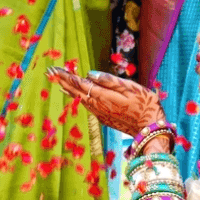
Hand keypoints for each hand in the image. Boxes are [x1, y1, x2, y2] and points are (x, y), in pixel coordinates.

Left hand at [49, 67, 164, 135]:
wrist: (150, 130)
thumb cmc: (145, 105)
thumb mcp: (131, 89)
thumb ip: (110, 81)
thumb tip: (89, 75)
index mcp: (103, 96)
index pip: (80, 84)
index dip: (66, 76)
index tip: (54, 69)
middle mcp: (98, 106)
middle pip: (76, 92)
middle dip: (62, 81)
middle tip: (50, 72)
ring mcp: (100, 114)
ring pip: (80, 99)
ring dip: (68, 90)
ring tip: (59, 81)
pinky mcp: (104, 118)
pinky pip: (87, 105)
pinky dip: (78, 98)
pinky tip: (76, 95)